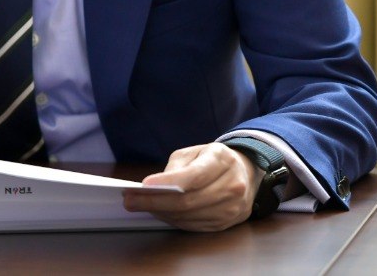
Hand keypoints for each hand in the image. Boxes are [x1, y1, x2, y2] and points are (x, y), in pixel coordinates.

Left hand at [121, 142, 263, 231]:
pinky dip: (174, 221)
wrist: (245, 173)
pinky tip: (160, 213)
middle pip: (188, 201)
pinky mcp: (227, 223)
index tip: (144, 185)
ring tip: (141, 206)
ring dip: (162, 213)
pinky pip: (195, 226)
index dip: (168, 182)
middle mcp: (232, 185)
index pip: (193, 176)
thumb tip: (155, 186)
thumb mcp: (196, 151)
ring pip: (190, 216)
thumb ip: (177, 167)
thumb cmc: (214, 160)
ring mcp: (232, 208)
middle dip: (156, 202)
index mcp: (222, 160)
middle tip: (131, 200)